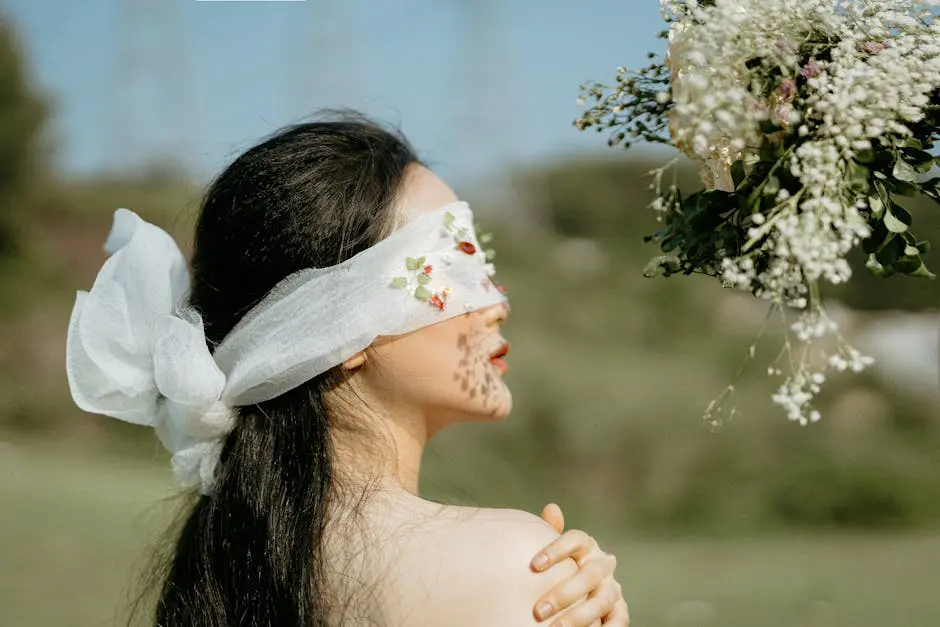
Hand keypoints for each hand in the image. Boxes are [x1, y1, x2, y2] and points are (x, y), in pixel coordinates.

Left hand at [531, 503, 628, 626]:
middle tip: (538, 611)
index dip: (556, 549)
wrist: (580, 592)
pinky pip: (619, 619)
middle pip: (589, 574)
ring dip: (579, 616)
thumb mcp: (555, 553)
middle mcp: (604, 564)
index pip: (576, 539)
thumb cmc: (560, 568)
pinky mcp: (620, 610)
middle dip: (564, 594)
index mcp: (587, 546)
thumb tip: (552, 508)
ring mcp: (614, 587)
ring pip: (602, 599)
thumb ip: (551, 534)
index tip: (533, 565)